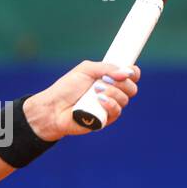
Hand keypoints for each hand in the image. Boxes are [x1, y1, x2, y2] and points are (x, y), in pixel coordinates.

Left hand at [24, 61, 140, 140]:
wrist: (54, 107)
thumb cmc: (67, 88)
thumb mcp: (86, 70)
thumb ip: (106, 68)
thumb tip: (127, 72)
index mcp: (109, 79)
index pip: (131, 75)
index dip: (133, 72)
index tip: (128, 71)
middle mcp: (112, 93)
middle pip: (132, 88)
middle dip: (122, 82)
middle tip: (105, 80)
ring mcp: (109, 107)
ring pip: (125, 99)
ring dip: (114, 92)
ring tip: (96, 90)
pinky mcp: (105, 119)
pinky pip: (117, 111)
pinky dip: (111, 104)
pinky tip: (100, 100)